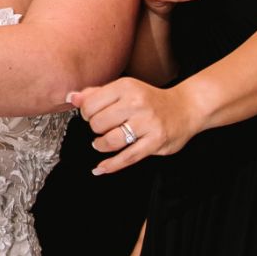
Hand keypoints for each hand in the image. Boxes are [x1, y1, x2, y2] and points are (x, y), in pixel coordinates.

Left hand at [68, 78, 204, 174]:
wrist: (185, 108)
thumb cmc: (149, 99)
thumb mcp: (123, 89)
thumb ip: (95, 93)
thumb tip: (71, 98)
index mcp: (126, 87)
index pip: (89, 105)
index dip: (86, 113)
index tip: (93, 115)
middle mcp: (137, 103)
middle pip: (97, 124)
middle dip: (96, 129)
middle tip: (104, 128)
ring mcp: (148, 123)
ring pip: (110, 141)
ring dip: (101, 145)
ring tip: (102, 143)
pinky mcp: (156, 141)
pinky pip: (128, 157)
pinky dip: (111, 165)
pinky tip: (100, 168)